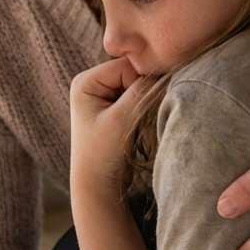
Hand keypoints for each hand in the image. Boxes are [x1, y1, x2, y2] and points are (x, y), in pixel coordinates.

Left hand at [69, 57, 152, 191]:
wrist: (97, 184)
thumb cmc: (103, 153)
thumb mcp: (121, 119)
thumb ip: (141, 92)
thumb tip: (164, 70)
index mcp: (85, 81)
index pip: (127, 65)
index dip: (142, 82)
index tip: (141, 108)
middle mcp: (92, 82)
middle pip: (133, 73)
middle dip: (144, 91)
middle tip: (140, 116)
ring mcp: (104, 94)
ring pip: (138, 85)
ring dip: (145, 100)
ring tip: (138, 122)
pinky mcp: (114, 106)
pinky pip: (138, 96)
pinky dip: (144, 107)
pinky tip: (139, 123)